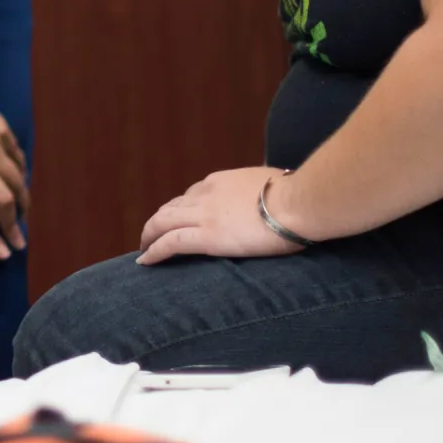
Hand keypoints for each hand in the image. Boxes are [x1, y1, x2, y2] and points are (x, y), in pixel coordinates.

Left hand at [0, 76, 27, 260]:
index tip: (3, 255)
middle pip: (3, 203)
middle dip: (13, 226)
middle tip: (19, 242)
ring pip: (17, 183)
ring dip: (23, 204)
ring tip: (23, 217)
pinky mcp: (3, 132)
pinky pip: (18, 161)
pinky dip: (22, 176)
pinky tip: (22, 186)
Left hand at [138, 165, 299, 264]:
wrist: (299, 202)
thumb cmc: (298, 195)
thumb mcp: (273, 183)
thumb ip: (263, 191)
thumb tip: (273, 197)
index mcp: (222, 181)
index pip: (192, 194)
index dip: (180, 208)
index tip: (177, 219)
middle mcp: (206, 194)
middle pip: (171, 208)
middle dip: (158, 222)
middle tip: (151, 236)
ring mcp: (204, 215)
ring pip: (162, 223)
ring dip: (149, 236)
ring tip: (144, 249)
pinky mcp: (206, 237)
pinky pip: (170, 243)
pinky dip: (153, 251)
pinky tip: (145, 261)